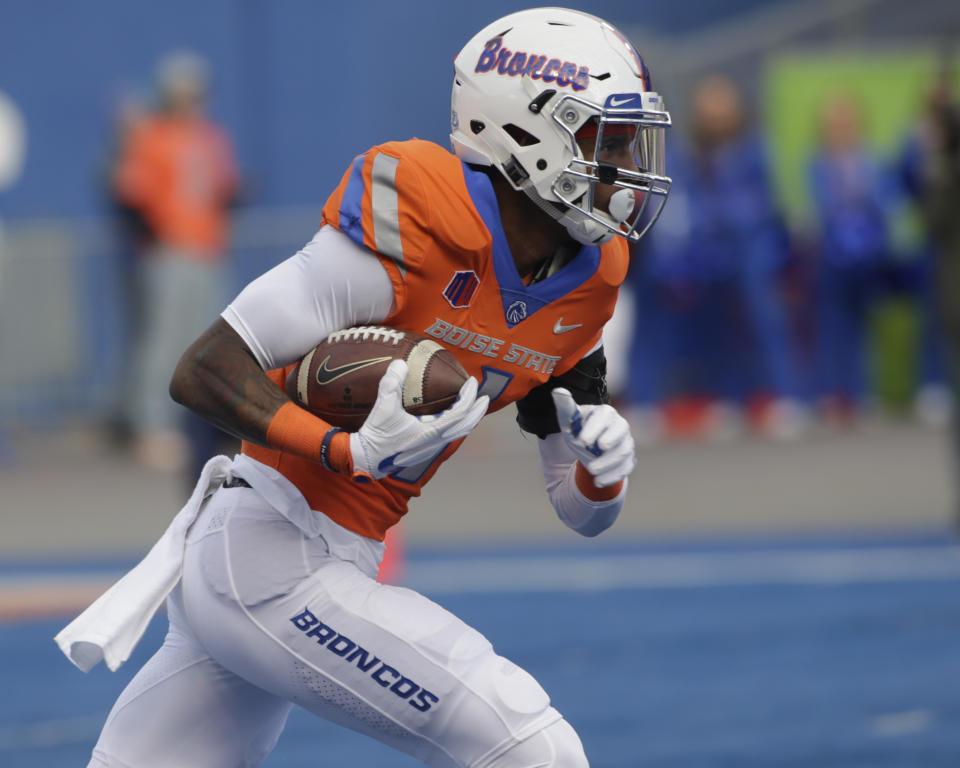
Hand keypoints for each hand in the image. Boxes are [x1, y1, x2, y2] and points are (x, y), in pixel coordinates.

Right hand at [350, 360, 488, 478]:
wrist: (368, 459)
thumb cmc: (377, 436)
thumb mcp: (384, 408)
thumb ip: (391, 384)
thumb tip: (400, 363)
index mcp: (431, 431)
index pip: (461, 413)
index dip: (469, 396)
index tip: (472, 381)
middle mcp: (436, 440)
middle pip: (467, 426)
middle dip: (478, 410)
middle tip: (484, 396)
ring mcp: (431, 446)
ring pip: (458, 432)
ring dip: (468, 418)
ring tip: (471, 404)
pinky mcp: (425, 447)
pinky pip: (448, 434)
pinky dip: (455, 423)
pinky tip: (449, 414)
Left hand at [551, 388, 635, 486]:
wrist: (588, 448)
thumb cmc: (579, 429)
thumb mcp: (569, 420)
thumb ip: (565, 407)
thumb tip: (558, 391)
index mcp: (605, 413)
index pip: (605, 416)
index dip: (595, 428)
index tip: (583, 440)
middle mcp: (619, 426)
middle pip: (621, 432)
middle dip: (609, 443)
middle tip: (596, 450)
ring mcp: (626, 444)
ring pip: (623, 452)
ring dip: (607, 463)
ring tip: (592, 470)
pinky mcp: (628, 460)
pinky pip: (626, 468)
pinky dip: (613, 476)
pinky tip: (598, 482)